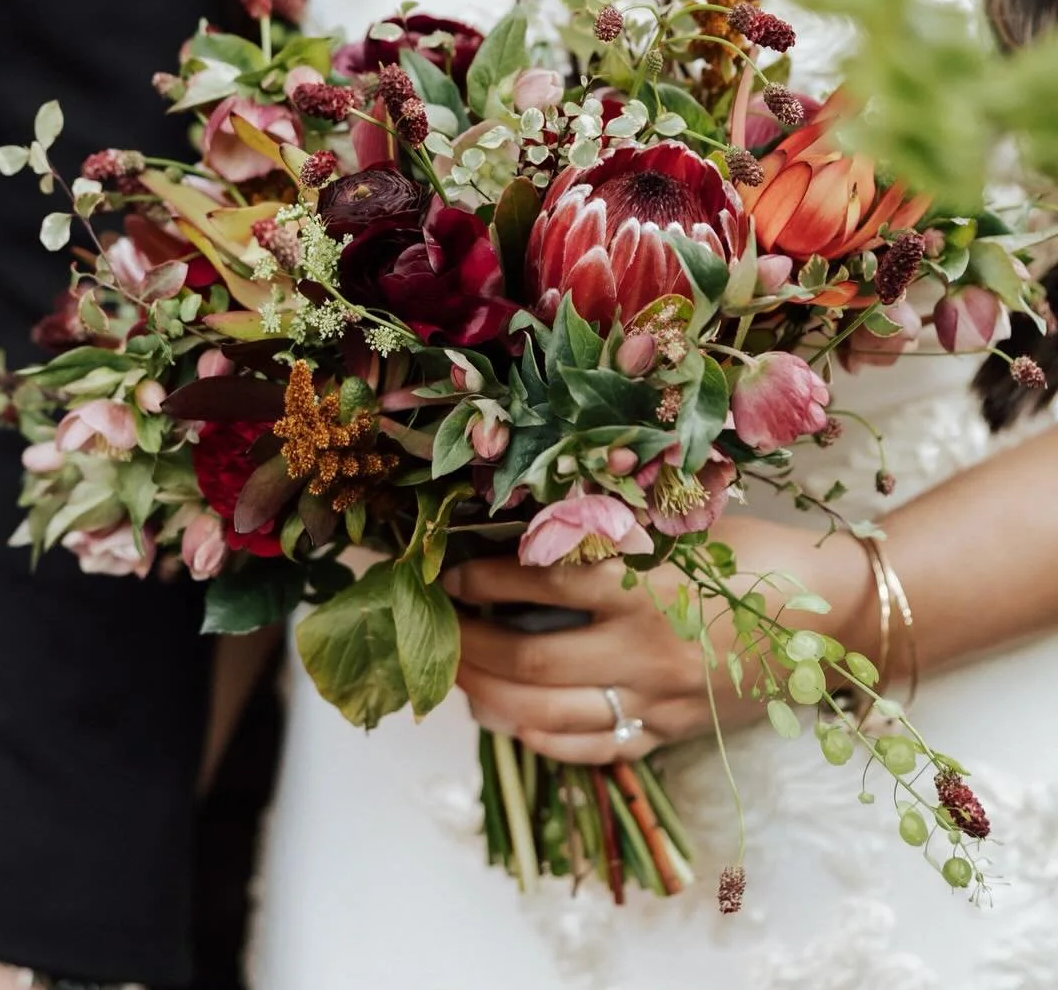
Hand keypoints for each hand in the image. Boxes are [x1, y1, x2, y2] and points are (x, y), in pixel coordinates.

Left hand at [444, 516, 872, 764]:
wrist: (836, 615)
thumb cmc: (758, 554)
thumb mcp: (683, 525)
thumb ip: (612, 533)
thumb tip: (527, 527)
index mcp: (647, 583)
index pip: (541, 580)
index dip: (484, 577)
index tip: (450, 571)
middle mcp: (646, 647)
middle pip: (531, 657)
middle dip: (471, 645)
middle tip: (435, 631)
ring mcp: (659, 699)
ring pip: (551, 712)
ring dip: (491, 696)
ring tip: (456, 678)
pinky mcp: (673, 731)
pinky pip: (592, 747)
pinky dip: (541, 737)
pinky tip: (510, 718)